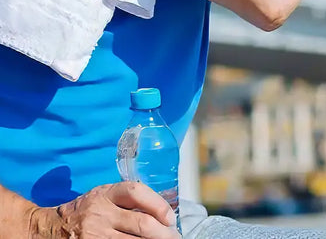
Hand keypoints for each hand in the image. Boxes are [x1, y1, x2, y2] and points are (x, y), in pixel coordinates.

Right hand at [29, 182, 179, 237]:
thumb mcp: (103, 196)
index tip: (170, 218)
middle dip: (163, 233)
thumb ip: (127, 200)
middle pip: (140, 223)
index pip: (137, 192)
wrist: (49, 229)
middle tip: (175, 238)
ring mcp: (95, 235)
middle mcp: (101, 213)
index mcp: (106, 194)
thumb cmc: (84, 210)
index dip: (158, 204)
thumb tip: (161, 215)